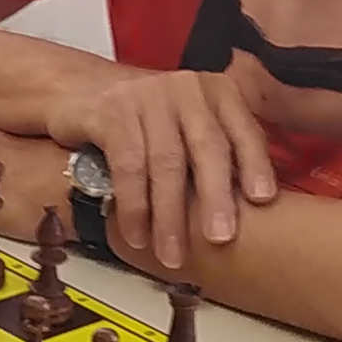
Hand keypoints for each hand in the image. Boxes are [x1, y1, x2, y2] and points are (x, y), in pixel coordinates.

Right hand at [48, 66, 277, 266]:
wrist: (78, 92)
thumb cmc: (144, 120)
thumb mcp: (188, 126)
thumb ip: (218, 153)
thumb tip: (251, 207)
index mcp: (216, 92)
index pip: (243, 130)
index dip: (255, 165)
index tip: (262, 199)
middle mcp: (186, 88)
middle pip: (208, 146)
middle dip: (216, 196)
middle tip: (220, 237)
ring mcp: (148, 96)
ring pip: (167, 162)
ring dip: (170, 214)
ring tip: (172, 253)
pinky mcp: (112, 112)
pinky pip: (128, 165)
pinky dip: (134, 205)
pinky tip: (136, 233)